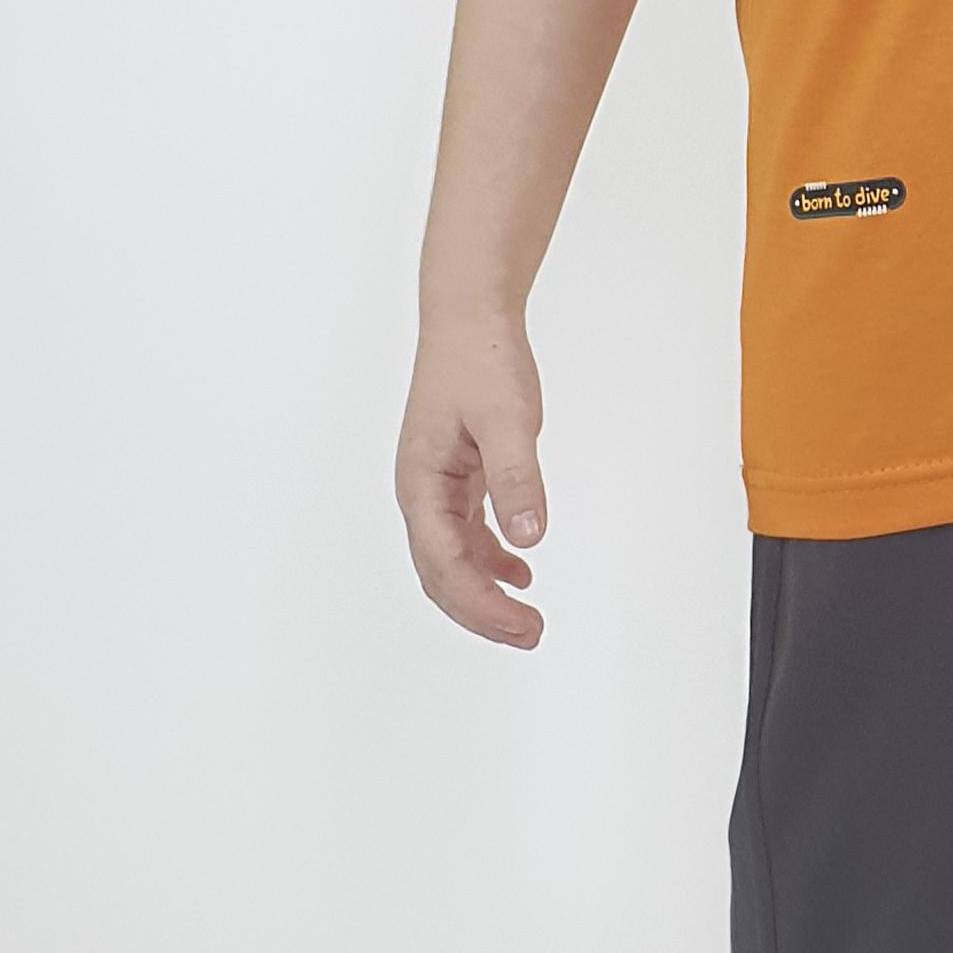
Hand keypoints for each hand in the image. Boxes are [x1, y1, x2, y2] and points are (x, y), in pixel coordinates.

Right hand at [396, 313, 549, 645]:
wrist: (470, 318)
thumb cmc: (481, 360)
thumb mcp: (508, 419)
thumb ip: (517, 478)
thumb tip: (529, 537)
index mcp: (421, 482)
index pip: (444, 563)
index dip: (482, 603)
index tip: (524, 625)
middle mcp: (421, 491)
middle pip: (442, 574)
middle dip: (482, 612)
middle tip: (532, 635)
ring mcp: (436, 486)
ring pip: (453, 560)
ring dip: (486, 592)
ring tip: (528, 619)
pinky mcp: (457, 477)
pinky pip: (467, 534)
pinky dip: (492, 559)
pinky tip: (523, 571)